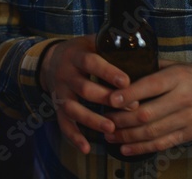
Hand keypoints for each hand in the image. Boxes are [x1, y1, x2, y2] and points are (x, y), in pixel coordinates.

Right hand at [38, 35, 130, 153]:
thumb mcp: (91, 42)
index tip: (126, 82)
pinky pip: (63, 124)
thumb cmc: (81, 51)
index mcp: (76, 56)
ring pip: (73, 108)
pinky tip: (86, 148)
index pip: (91, 63)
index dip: (108, 72)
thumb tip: (142, 49)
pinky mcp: (57, 106)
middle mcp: (66, 74)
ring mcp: (60, 92)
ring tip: (111, 129)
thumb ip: (111, 46)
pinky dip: (74, 137)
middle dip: (106, 99)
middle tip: (130, 108)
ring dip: (91, 120)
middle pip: (84, 88)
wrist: (50, 59)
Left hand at [103, 61, 191, 156]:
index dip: (129, 94)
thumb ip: (150, 68)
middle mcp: (183, 99)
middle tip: (104, 120)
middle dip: (122, 120)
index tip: (110, 99)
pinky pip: (162, 144)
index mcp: (177, 78)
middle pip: (148, 113)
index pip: (150, 86)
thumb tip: (119, 69)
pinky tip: (125, 148)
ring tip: (109, 136)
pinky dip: (142, 148)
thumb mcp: (175, 66)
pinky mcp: (189, 135)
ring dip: (128, 136)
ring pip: (152, 132)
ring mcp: (187, 119)